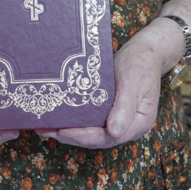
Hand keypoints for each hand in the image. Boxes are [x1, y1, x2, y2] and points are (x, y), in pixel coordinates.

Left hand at [35, 38, 161, 149]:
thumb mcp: (133, 82)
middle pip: (97, 138)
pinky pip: (92, 120)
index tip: (63, 132)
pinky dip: (75, 120)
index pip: (108, 137)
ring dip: (69, 130)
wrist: (145, 51)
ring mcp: (118, 119)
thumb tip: (113, 132)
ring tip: (44, 127)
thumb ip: (125, 108)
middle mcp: (127, 125)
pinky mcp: (110, 110)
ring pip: (92, 131)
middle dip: (70, 136)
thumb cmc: (141, 64)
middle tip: (45, 131)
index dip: (84, 136)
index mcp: (138, 123)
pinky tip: (58, 116)